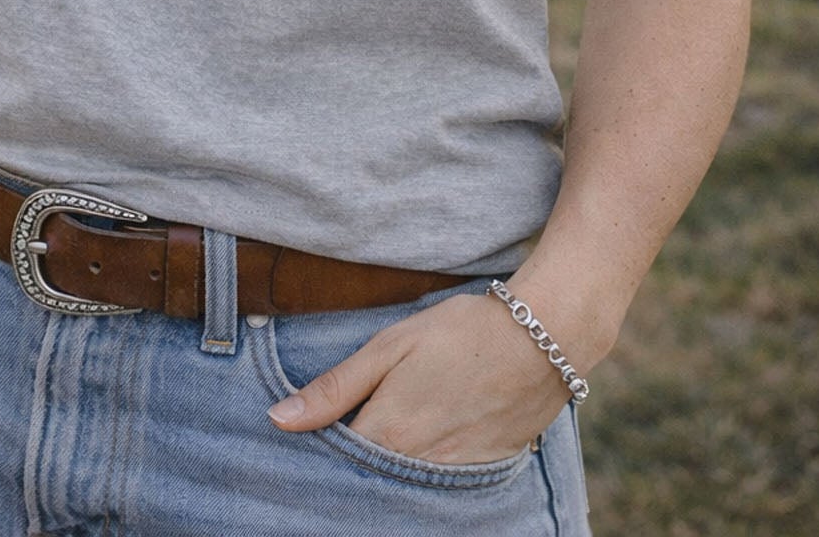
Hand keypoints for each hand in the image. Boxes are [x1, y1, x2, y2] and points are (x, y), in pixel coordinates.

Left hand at [266, 289, 571, 465]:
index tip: (304, 437)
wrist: (540, 341)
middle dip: (350, 464)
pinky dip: (422, 472)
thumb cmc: (459, 334)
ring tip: (384, 437)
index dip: (318, 449)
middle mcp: (414, 467)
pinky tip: (420, 447)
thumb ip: (334, 388)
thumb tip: (278, 420)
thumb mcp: (389, 347)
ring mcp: (450, 475)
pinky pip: (438, 485)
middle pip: (366, 478)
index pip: (334, 460)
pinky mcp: (479, 473)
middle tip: (344, 435)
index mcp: (386, 435)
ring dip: (384, 469)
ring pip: (400, 483)